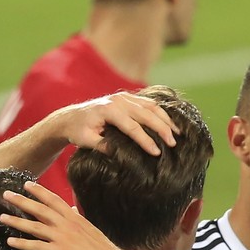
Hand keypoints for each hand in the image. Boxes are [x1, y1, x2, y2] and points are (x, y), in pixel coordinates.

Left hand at [0, 181, 141, 249]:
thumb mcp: (90, 229)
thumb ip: (79, 219)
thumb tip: (74, 209)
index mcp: (75, 217)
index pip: (54, 200)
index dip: (39, 191)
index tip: (26, 183)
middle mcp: (67, 224)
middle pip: (40, 209)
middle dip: (22, 200)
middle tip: (6, 194)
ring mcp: (62, 238)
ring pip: (35, 226)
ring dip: (16, 221)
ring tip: (1, 217)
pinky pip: (36, 246)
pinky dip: (22, 243)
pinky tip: (10, 241)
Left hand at [45, 92, 177, 156]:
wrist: (71, 117)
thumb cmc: (77, 131)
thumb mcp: (85, 141)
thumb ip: (100, 145)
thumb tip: (116, 153)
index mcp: (108, 110)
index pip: (132, 127)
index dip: (146, 141)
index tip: (157, 153)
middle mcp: (118, 100)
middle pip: (146, 114)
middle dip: (162, 129)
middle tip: (173, 144)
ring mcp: (124, 97)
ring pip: (151, 106)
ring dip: (165, 119)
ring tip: (177, 133)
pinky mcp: (128, 98)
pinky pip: (148, 103)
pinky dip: (160, 113)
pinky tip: (170, 123)